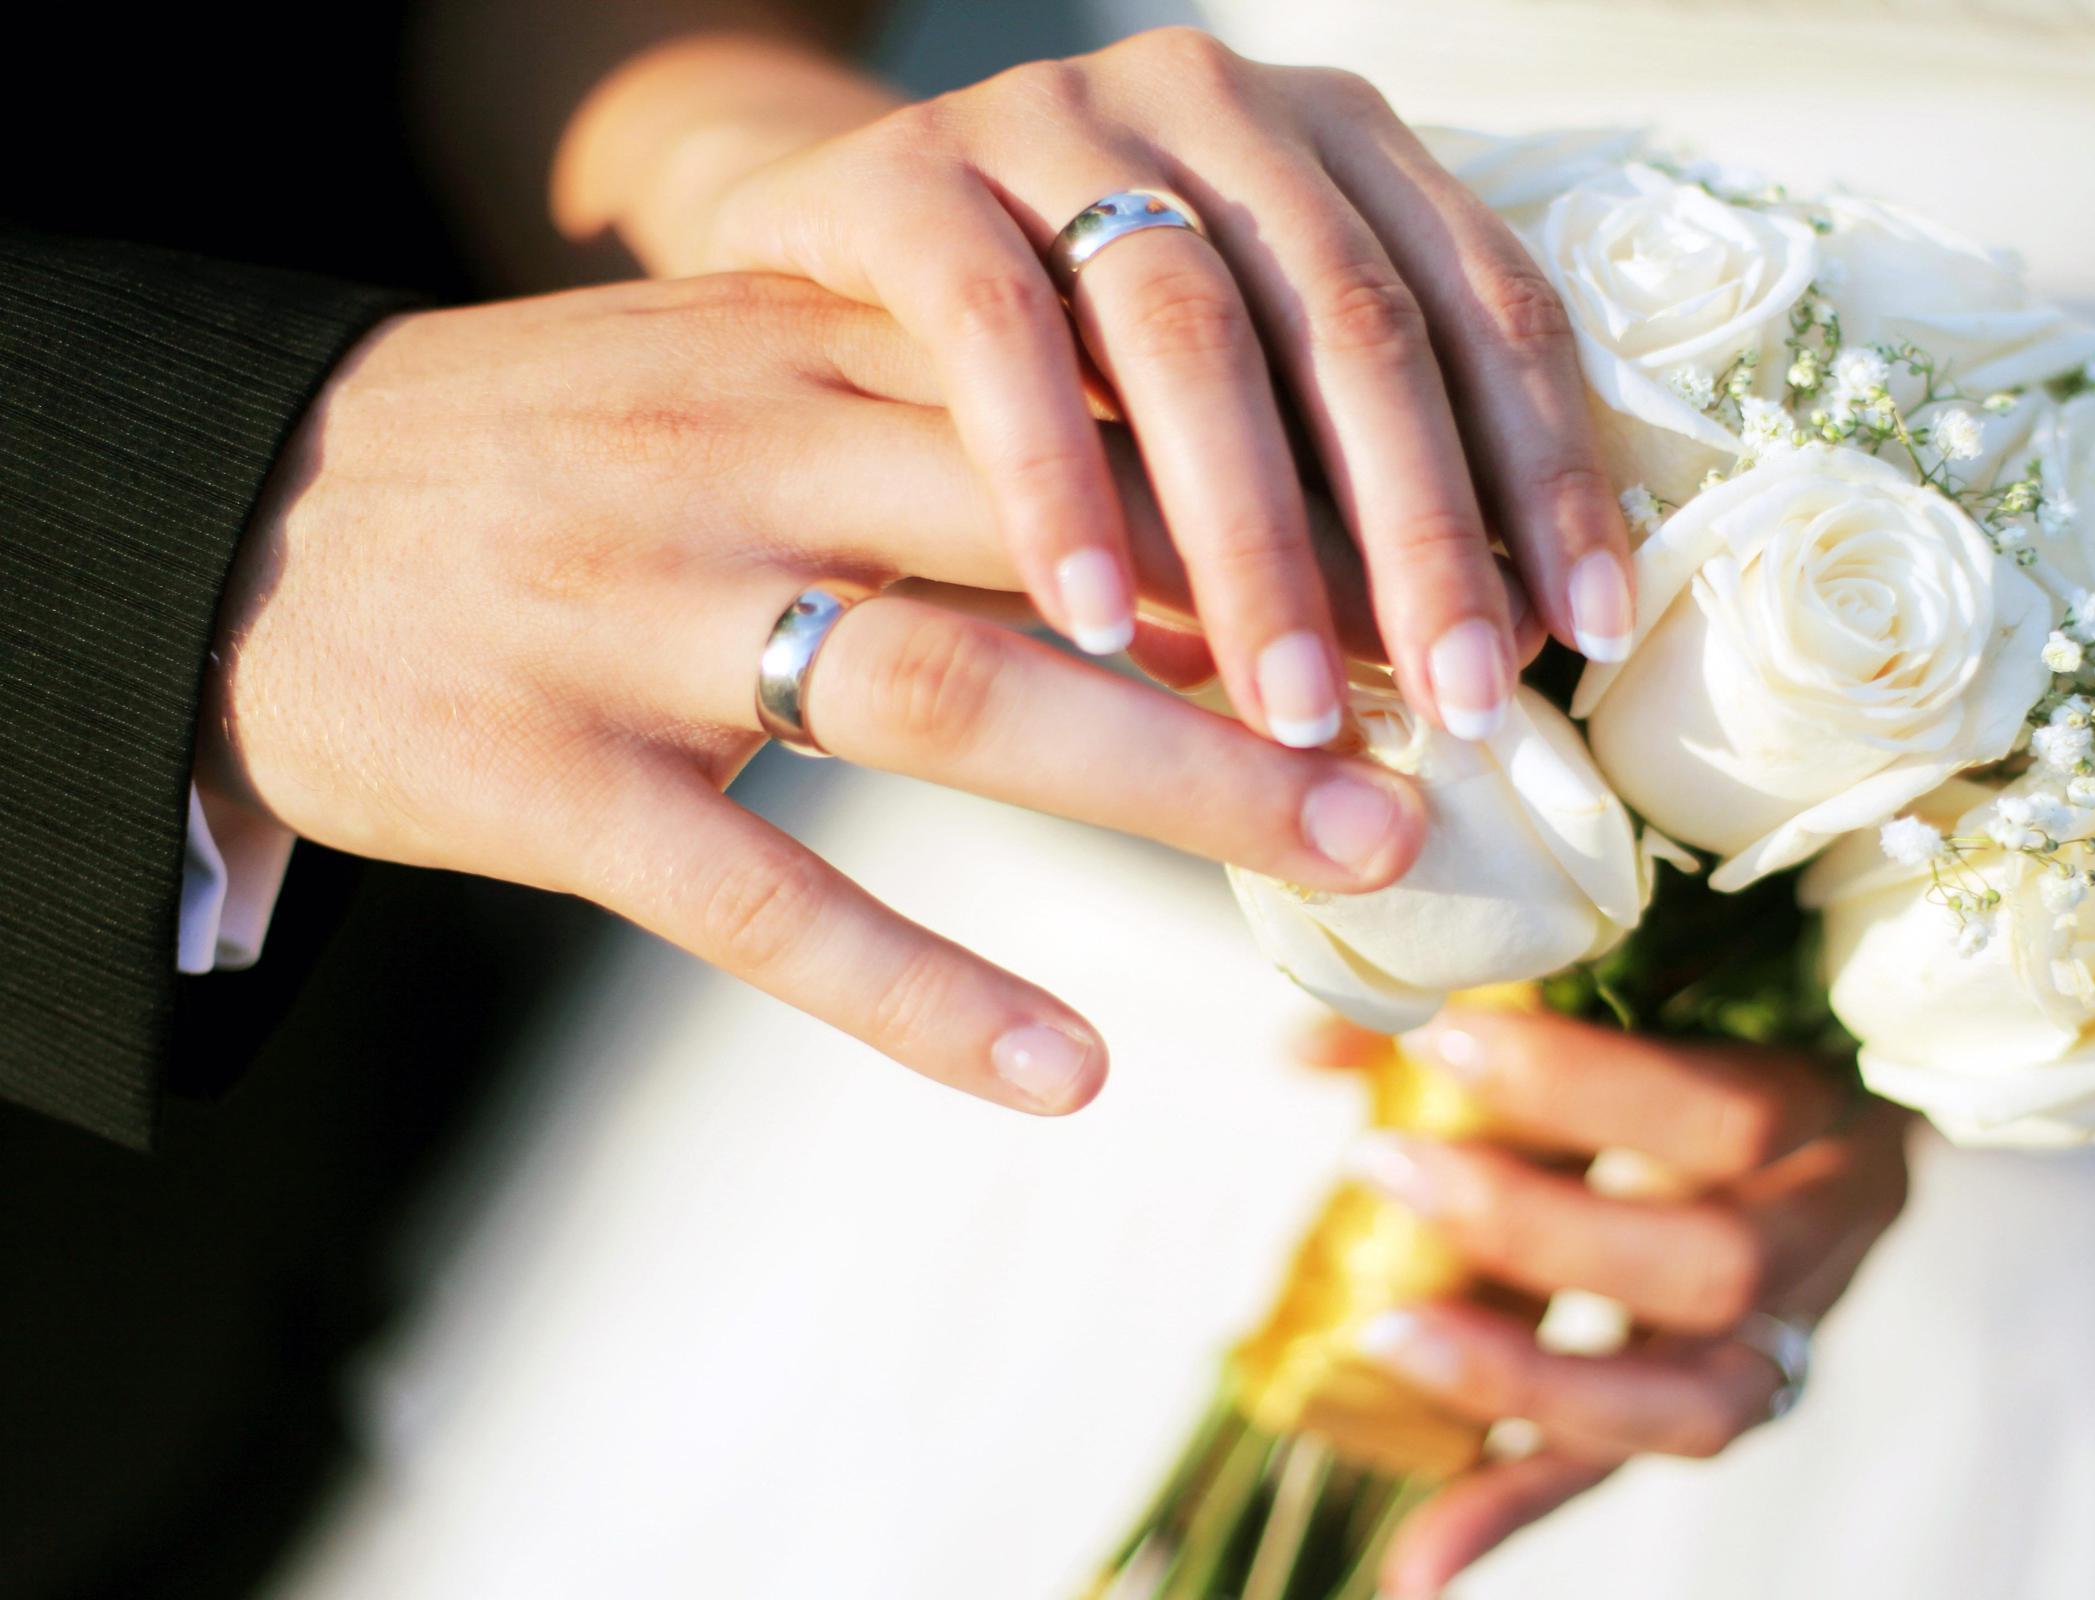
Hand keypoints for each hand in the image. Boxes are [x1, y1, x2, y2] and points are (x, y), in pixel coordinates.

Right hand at [202, 272, 1431, 1114]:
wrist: (249, 522)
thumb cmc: (551, 462)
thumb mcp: (739, 383)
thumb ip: (939, 424)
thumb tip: (1195, 521)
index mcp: (801, 350)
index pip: (1083, 397)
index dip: (1272, 488)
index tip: (1428, 575)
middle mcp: (740, 462)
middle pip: (1059, 540)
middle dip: (1277, 637)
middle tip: (1457, 726)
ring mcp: (638, 623)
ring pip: (947, 695)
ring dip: (1169, 785)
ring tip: (1348, 854)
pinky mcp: (541, 783)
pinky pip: (758, 901)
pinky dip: (922, 990)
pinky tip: (1067, 1065)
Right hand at [656, 29, 1633, 746]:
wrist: (799, 260)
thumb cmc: (1055, 372)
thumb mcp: (1219, 403)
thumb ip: (1330, 484)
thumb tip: (1472, 671)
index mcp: (1331, 145)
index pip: (1486, 304)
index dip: (1547, 472)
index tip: (1581, 640)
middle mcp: (1213, 104)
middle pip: (1355, 323)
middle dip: (1419, 531)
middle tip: (1457, 704)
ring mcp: (1054, 118)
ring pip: (1190, 331)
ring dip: (1252, 539)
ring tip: (1296, 711)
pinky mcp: (901, 169)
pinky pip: (994, 327)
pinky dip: (1054, 481)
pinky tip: (1098, 628)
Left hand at [1315, 1007, 1910, 1596]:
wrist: (1813, 1106)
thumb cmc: (1708, 1028)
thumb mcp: (1636, 994)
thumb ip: (1491, 1007)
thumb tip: (1312, 1047)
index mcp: (1829, 1102)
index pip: (1732, 1112)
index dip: (1587, 1085)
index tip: (1441, 1036)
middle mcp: (1828, 1232)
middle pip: (1713, 1266)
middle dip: (1534, 1226)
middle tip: (1386, 1163)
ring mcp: (1787, 1336)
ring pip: (1690, 1401)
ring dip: (1524, 1377)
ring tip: (1385, 1335)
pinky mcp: (1716, 1407)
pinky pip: (1622, 1469)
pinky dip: (1512, 1507)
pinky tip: (1415, 1558)